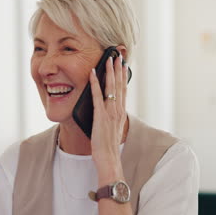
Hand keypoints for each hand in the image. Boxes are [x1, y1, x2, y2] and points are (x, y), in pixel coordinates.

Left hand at [89, 54, 127, 184]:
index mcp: (121, 113)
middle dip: (118, 69)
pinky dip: (95, 83)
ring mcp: (110, 112)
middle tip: (117, 56)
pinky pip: (97, 95)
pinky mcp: (100, 115)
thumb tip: (108, 112)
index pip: (123, 90)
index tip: (123, 65)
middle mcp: (118, 110)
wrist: (109, 158)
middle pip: (120, 85)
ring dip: (109, 71)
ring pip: (111, 87)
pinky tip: (92, 73)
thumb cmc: (109, 147)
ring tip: (108, 59)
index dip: (123, 77)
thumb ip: (112, 119)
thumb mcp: (113, 130)